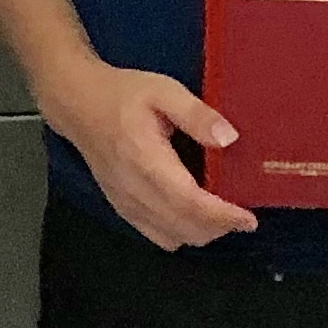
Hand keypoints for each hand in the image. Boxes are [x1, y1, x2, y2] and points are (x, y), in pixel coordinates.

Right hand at [48, 64, 257, 250]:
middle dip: (219, 228)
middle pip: (185, 228)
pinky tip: (193, 217)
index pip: (190, 202)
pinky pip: (156, 236)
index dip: (222, 216)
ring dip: (201, 233)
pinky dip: (181, 234)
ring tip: (222, 216)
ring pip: (172, 237)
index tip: (249, 219)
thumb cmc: (123, 94)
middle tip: (242, 214)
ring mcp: (126, 204)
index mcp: (147, 160)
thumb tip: (230, 138)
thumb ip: (196, 114)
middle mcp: (135, 191)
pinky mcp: (122, 209)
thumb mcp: (163, 90)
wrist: (78, 105)